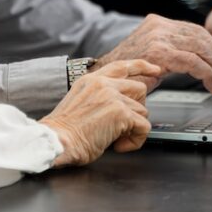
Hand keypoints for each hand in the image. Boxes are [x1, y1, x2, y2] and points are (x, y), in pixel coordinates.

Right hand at [40, 60, 159, 166]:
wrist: (56, 141)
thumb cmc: (64, 132)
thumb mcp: (80, 103)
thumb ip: (99, 98)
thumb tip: (122, 106)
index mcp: (91, 80)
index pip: (121, 66)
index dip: (141, 66)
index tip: (155, 69)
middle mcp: (102, 83)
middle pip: (139, 88)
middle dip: (137, 108)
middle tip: (123, 125)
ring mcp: (112, 96)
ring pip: (142, 111)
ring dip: (132, 129)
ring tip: (113, 139)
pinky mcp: (120, 112)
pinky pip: (143, 127)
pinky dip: (134, 141)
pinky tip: (118, 146)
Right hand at [93, 14, 211, 95]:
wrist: (101, 80)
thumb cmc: (125, 74)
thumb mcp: (152, 56)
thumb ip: (173, 51)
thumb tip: (202, 60)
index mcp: (158, 23)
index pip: (197, 31)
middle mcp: (159, 25)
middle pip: (203, 38)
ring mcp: (158, 37)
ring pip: (203, 48)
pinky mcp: (159, 52)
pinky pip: (194, 61)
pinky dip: (208, 74)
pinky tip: (211, 85)